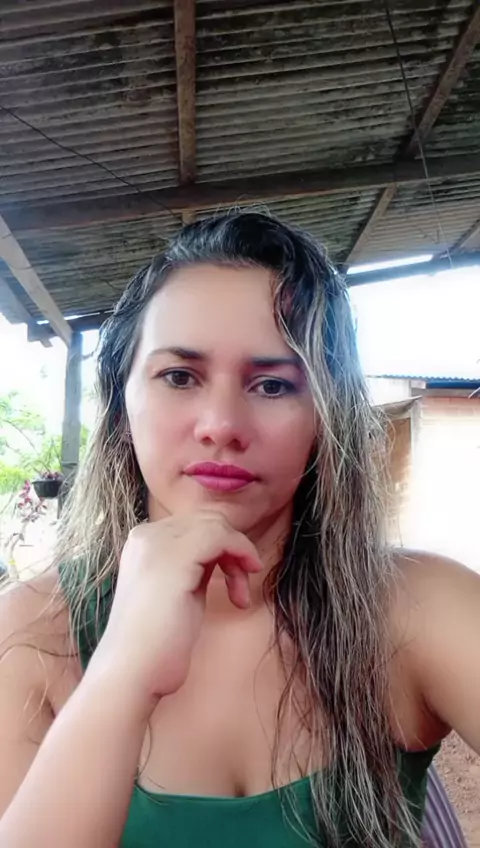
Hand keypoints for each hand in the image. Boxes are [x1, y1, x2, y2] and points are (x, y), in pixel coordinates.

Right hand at [89, 511, 262, 708]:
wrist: (130, 673)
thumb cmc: (156, 642)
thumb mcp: (178, 591)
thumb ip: (193, 566)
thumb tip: (222, 552)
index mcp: (143, 543)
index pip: (195, 525)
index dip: (222, 546)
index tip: (233, 580)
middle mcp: (146, 535)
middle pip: (208, 520)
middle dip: (232, 548)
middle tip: (239, 586)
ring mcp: (158, 543)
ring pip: (216, 524)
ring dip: (239, 555)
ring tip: (240, 593)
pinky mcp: (174, 557)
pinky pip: (220, 536)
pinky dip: (240, 554)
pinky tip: (241, 590)